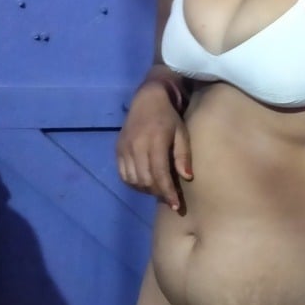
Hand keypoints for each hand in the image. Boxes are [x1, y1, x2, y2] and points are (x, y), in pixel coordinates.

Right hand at [116, 80, 192, 210]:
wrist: (147, 99)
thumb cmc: (169, 118)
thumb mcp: (182, 133)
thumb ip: (183, 156)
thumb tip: (187, 177)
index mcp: (155, 141)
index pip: (160, 174)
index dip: (167, 192)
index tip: (176, 205)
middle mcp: (136, 146)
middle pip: (145, 180)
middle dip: (158, 192)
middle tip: (169, 197)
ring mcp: (124, 148)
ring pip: (133, 180)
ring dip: (146, 189)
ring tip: (158, 188)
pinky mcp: (118, 149)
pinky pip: (123, 174)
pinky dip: (134, 183)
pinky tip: (144, 181)